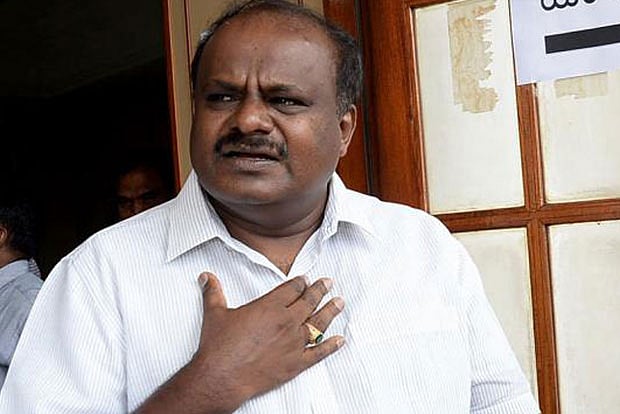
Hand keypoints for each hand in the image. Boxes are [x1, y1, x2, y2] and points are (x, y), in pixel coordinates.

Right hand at [193, 272, 344, 411]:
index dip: (300, 282)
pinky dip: (331, 346)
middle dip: (319, 290)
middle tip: (328, 283)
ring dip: (330, 312)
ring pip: (318, 323)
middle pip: (309, 301)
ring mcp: (293, 343)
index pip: (292, 289)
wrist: (222, 376)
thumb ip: (213, 292)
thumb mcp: (215, 313)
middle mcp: (286, 322)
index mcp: (270, 307)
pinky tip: (339, 340)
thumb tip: (207, 278)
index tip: (305, 279)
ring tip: (339, 302)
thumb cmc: (219, 347)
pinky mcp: (296, 363)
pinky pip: (318, 353)